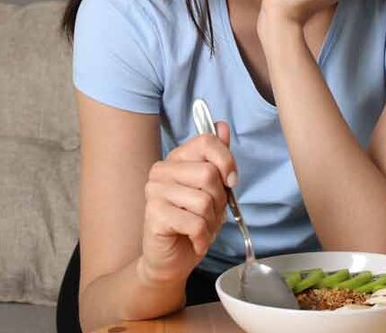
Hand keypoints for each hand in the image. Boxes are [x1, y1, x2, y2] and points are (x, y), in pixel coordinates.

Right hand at [137, 121, 236, 284]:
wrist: (172, 259)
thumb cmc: (193, 222)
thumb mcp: (213, 189)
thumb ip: (218, 158)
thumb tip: (222, 126)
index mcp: (176, 159)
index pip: (207, 141)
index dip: (226, 161)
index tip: (231, 181)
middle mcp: (161, 170)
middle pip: (208, 174)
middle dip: (219, 200)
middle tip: (209, 213)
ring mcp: (154, 191)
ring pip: (204, 200)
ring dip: (211, 221)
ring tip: (201, 227)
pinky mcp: (154, 214)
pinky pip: (195, 222)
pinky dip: (202, 237)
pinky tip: (194, 240)